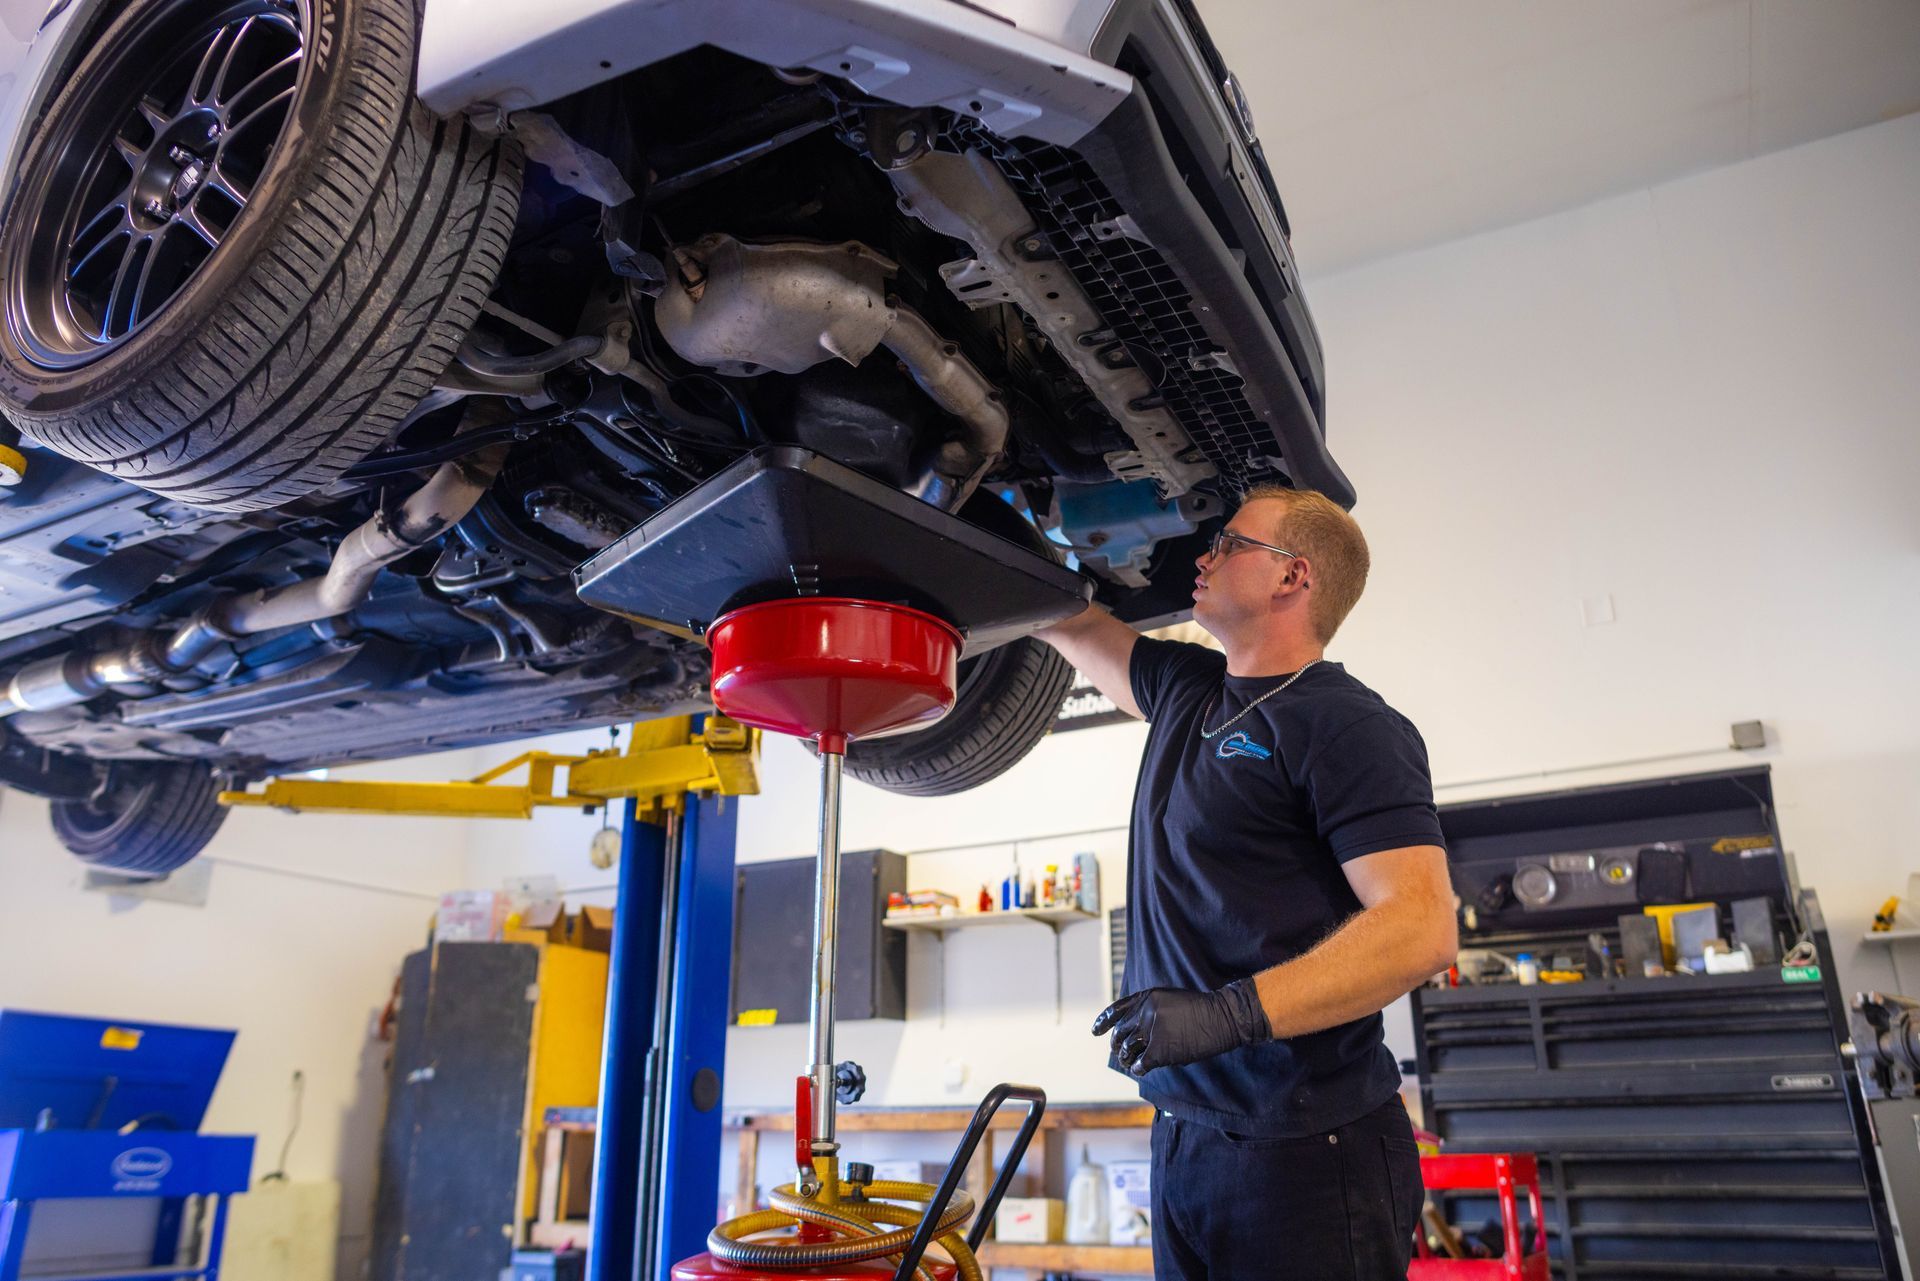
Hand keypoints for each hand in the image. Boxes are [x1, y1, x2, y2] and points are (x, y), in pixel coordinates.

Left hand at [1091, 979, 1270, 1076]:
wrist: (1221, 1018)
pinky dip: (1138, 1068)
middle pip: (1120, 1033)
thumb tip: (1134, 1029)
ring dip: (1126, 1059)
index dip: (1103, 1022)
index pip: (1116, 1010)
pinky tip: (1140, 1070)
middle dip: (1116, 1045)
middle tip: (1118, 1053)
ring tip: (1129, 1063)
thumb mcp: (1170, 999)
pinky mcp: (1161, 1050)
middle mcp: (1145, 1012)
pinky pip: (1141, 1063)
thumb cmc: (1200, 1009)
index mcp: (1147, 997)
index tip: (1096, 1032)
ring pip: (1128, 1049)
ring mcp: (1152, 1031)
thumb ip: (1150, 1009)